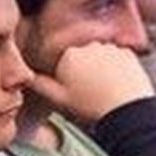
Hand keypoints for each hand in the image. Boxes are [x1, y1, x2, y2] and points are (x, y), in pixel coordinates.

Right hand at [26, 41, 154, 125]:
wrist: (127, 110)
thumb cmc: (91, 106)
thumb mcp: (58, 100)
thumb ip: (40, 85)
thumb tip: (27, 76)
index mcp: (69, 55)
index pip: (62, 61)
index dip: (66, 77)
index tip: (72, 90)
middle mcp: (89, 46)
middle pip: (81, 57)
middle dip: (82, 70)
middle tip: (88, 92)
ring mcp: (110, 48)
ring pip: (99, 57)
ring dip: (99, 69)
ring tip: (104, 90)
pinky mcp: (128, 54)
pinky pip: (117, 59)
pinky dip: (116, 69)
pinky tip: (116, 85)